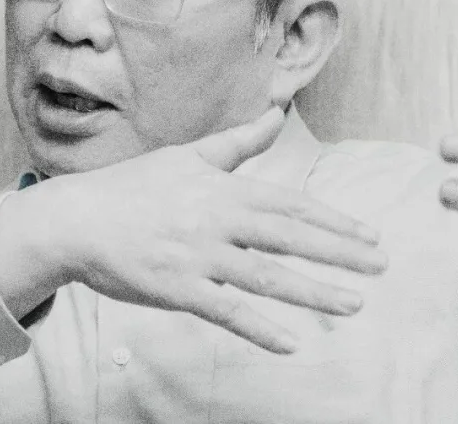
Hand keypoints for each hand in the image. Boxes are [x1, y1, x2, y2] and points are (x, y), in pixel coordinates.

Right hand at [0, 108, 387, 353]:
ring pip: (266, 275)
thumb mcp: (189, 155)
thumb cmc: (135, 186)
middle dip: (340, 251)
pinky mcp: (176, 289)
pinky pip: (226, 312)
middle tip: (381, 265)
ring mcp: (197, 255)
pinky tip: (291, 343)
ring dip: (314, 291)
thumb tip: (276, 113)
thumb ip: (239, 142)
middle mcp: (217, 218)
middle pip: (290, 235)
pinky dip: (259, 328)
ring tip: (354, 303)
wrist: (77, 219)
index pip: (291, 204)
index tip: (370, 234)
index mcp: (223, 187)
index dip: (335, 220)